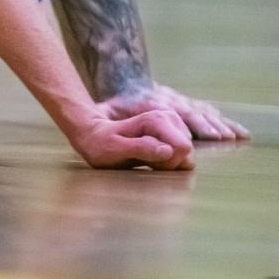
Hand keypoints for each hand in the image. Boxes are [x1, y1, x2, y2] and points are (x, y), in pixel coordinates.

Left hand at [67, 108, 194, 169]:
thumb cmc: (100, 144)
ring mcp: (171, 123)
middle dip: (170, 161)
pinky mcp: (172, 131)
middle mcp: (167, 116)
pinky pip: (182, 153)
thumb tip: (168, 151)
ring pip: (186, 153)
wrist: (92, 134)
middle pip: (186, 150)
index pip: (182, 147)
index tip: (146, 161)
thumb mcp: (113, 149)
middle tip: (144, 160)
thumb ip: (140, 148)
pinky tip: (152, 157)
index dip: (168, 161)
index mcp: (155, 119)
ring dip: (169, 161)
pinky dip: (170, 159)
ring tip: (145, 157)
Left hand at [99, 81, 249, 141]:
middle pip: (193, 112)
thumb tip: (130, 139)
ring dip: (220, 123)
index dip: (194, 124)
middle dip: (211, 125)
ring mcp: (179, 99)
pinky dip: (220, 120)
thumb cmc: (117, 103)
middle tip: (226, 137)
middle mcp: (170, 99)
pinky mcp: (185, 103)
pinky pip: (205, 111)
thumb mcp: (110, 111)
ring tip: (238, 136)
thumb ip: (120, 123)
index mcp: (152, 102)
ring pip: (202, 111)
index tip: (210, 135)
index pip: (176, 114)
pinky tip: (234, 129)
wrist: (124, 78)